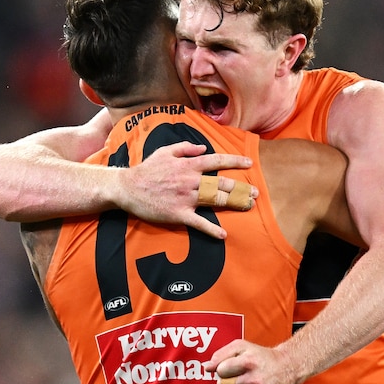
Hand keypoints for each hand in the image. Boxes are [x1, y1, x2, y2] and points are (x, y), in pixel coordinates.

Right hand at [116, 142, 257, 238]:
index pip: (216, 161)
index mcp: (188, 165)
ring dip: (233, 203)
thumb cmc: (147, 169)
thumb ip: (185, 148)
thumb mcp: (165, 151)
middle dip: (240, 187)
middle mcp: (190, 180)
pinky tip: (223, 235)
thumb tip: (203, 148)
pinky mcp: (178, 214)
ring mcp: (185, 198)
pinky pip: (199, 223)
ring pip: (214, 200)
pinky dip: (212, 230)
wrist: (128, 187)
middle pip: (221, 183)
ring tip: (247, 206)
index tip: (249, 163)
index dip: (234, 162)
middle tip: (255, 193)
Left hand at [205, 339, 297, 383]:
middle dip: (224, 381)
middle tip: (233, 377)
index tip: (230, 366)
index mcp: (249, 362)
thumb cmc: (258, 356)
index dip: (222, 368)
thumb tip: (206, 367)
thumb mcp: (241, 347)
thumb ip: (221, 354)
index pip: (220, 371)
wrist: (286, 368)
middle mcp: (255, 380)